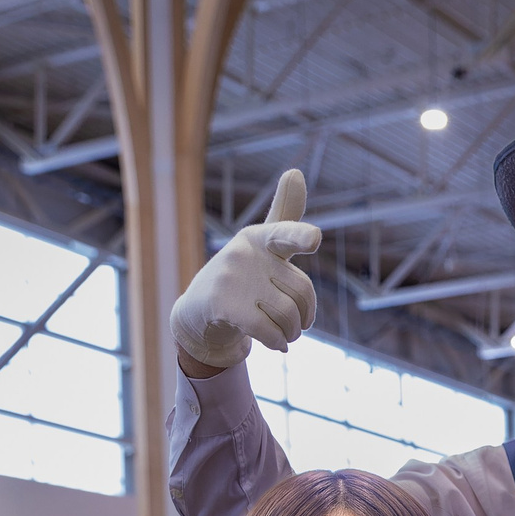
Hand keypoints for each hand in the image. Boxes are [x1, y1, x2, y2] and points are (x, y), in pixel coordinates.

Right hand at [172, 166, 321, 370]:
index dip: (301, 237)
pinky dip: (278, 342)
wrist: (198, 313)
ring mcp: (231, 279)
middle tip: (297, 324)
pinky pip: (268, 330)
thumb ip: (286, 218)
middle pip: (301, 291)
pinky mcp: (222, 305)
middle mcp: (245, 254)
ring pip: (288, 314)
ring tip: (286, 334)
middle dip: (305, 315)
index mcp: (260, 238)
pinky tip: (277, 344)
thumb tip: (296, 171)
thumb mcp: (263, 248)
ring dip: (292, 333)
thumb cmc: (242, 277)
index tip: (315, 238)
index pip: (284, 235)